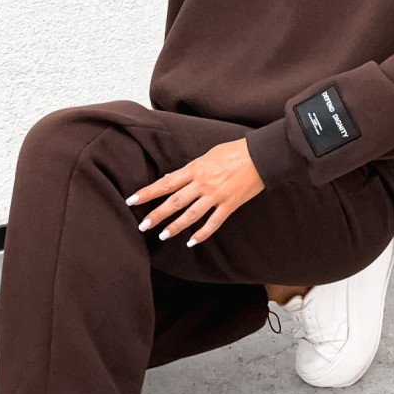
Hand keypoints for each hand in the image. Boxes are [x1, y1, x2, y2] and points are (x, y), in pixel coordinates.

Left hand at [125, 137, 264, 246]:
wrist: (261, 156)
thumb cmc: (235, 151)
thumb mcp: (208, 155)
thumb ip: (191, 168)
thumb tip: (171, 178)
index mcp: (195, 169)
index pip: (165, 183)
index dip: (147, 192)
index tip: (132, 200)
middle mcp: (202, 183)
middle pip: (174, 202)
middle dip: (157, 214)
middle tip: (143, 225)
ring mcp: (216, 196)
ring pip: (191, 215)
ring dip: (175, 226)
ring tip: (163, 235)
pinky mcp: (229, 205)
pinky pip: (213, 223)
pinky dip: (201, 234)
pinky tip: (191, 241)